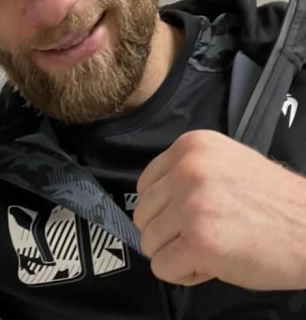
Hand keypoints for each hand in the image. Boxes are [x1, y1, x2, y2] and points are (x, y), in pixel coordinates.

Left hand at [134, 129, 305, 289]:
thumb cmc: (276, 204)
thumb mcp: (226, 165)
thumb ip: (187, 174)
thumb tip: (153, 202)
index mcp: (191, 146)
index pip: (146, 186)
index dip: (166, 210)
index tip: (195, 216)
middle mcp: (188, 169)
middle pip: (143, 214)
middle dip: (169, 233)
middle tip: (208, 235)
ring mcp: (192, 204)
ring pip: (149, 242)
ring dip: (177, 254)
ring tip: (214, 248)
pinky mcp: (200, 240)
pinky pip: (162, 267)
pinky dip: (183, 274)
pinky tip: (212, 265)